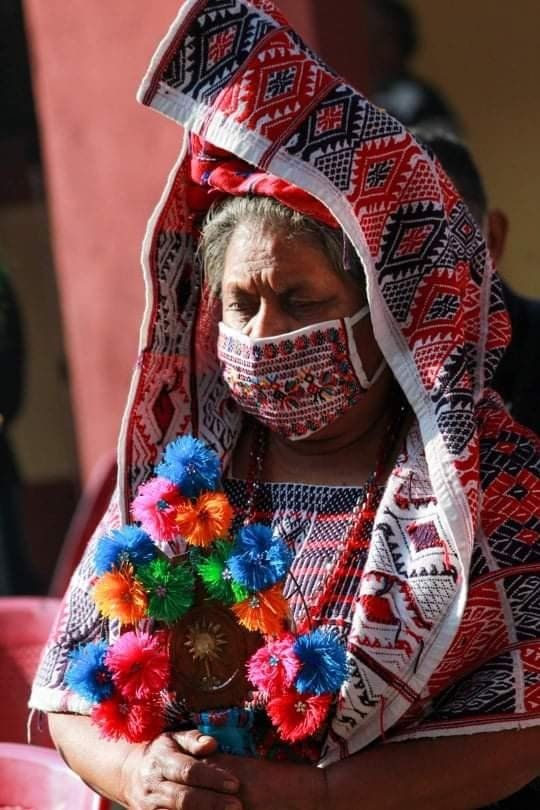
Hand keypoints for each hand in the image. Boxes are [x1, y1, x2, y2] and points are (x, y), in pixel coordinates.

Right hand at [121, 729, 242, 808]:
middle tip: (237, 805)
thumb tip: (212, 743)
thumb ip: (194, 739)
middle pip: (184, 798)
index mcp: (161, 760)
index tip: (235, 783)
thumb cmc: (162, 753)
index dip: (212, 778)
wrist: (130, 775)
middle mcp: (154, 786)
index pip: (188, 770)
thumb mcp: (175, 738)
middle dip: (212, 803)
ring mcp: (151, 808)